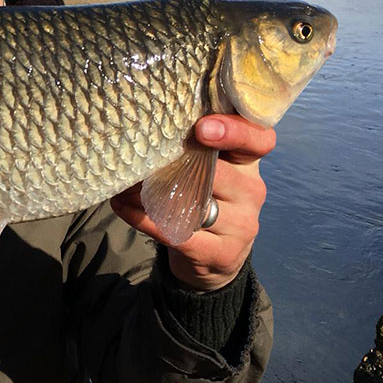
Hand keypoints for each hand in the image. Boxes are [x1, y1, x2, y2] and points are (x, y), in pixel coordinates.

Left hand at [111, 115, 275, 290]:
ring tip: (124, 184)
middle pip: (219, 172)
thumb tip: (146, 126)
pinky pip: (179, 233)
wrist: (212, 255)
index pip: (259, 140)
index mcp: (248, 163)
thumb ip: (192, 146)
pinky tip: (123, 207)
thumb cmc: (202, 196)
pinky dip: (146, 220)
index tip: (202, 127)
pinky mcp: (223, 253)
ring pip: (196, 204)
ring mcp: (242, 225)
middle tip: (140, 155)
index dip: (235, 131)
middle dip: (175, 164)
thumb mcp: (206, 167)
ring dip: (153, 193)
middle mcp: (251, 191)